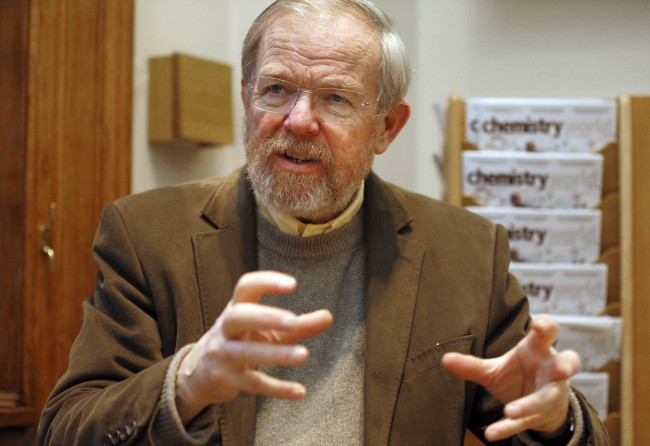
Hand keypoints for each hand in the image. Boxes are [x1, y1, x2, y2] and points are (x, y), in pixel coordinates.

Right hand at [175, 271, 332, 423]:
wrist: (200, 373)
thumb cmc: (242, 340)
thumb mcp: (267, 330)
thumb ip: (298, 325)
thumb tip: (329, 316)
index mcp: (236, 308)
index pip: (245, 287)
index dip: (266, 282)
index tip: (292, 284)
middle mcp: (226, 328)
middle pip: (238, 316)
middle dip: (265, 317)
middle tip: (292, 320)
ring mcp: (223, 354)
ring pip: (246, 353)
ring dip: (275, 355)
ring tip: (304, 355)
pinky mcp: (227, 380)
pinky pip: (252, 383)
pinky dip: (276, 388)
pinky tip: (300, 391)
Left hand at [442, 315, 579, 441]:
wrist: (539, 407)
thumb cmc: (518, 375)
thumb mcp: (495, 369)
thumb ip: (472, 365)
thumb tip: (444, 358)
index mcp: (538, 350)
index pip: (548, 334)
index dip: (547, 327)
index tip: (540, 324)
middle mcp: (551, 370)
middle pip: (567, 363)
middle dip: (567, 365)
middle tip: (563, 369)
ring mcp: (550, 393)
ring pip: (545, 398)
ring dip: (530, 404)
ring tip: (511, 411)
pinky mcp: (541, 415)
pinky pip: (526, 422)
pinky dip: (508, 427)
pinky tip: (491, 433)